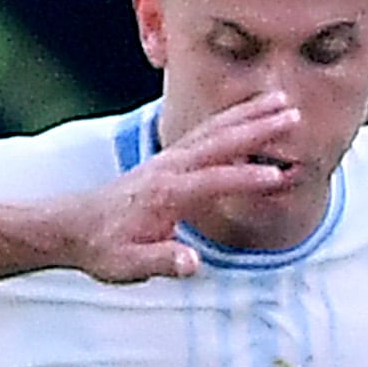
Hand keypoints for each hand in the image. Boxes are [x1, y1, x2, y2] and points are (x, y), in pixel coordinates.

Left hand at [66, 91, 301, 280]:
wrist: (74, 227)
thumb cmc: (103, 248)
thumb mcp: (128, 266)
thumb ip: (162, 261)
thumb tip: (192, 262)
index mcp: (164, 194)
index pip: (212, 182)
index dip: (245, 179)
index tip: (279, 176)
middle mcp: (169, 168)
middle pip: (219, 141)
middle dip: (258, 127)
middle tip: (294, 114)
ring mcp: (169, 159)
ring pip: (215, 129)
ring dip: (249, 113)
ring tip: (283, 100)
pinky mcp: (170, 158)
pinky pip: (206, 132)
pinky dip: (232, 118)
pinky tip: (251, 112)